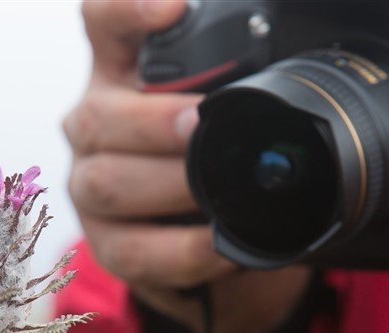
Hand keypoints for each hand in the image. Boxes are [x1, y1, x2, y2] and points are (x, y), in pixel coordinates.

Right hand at [63, 0, 309, 332]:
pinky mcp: (104, 244)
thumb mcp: (226, 113)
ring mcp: (91, 186)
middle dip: (154, 123)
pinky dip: (182, 251)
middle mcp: (95, 126)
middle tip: (200, 125)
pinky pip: (132, 251)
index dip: (128, 9)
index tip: (172, 7)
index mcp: (124, 75)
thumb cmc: (213, 159)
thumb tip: (297, 74)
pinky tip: (219, 247)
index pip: (105, 24)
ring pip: (107, 184)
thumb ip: (240, 86)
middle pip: (99, 117)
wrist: (203, 238)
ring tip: (215, 195)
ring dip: (168, 188)